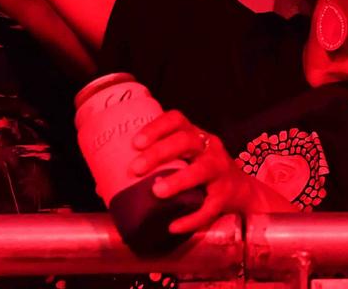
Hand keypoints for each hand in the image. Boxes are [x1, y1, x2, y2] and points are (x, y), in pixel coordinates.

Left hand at [131, 110, 266, 234]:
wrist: (242, 192)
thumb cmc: (201, 174)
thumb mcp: (185, 161)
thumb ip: (155, 167)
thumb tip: (105, 184)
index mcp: (195, 136)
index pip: (176, 121)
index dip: (156, 128)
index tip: (135, 142)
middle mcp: (209, 148)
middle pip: (186, 141)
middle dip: (159, 152)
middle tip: (135, 168)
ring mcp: (221, 170)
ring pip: (203, 169)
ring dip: (178, 180)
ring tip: (156, 192)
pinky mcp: (226, 195)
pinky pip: (210, 207)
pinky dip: (192, 218)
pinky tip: (174, 226)